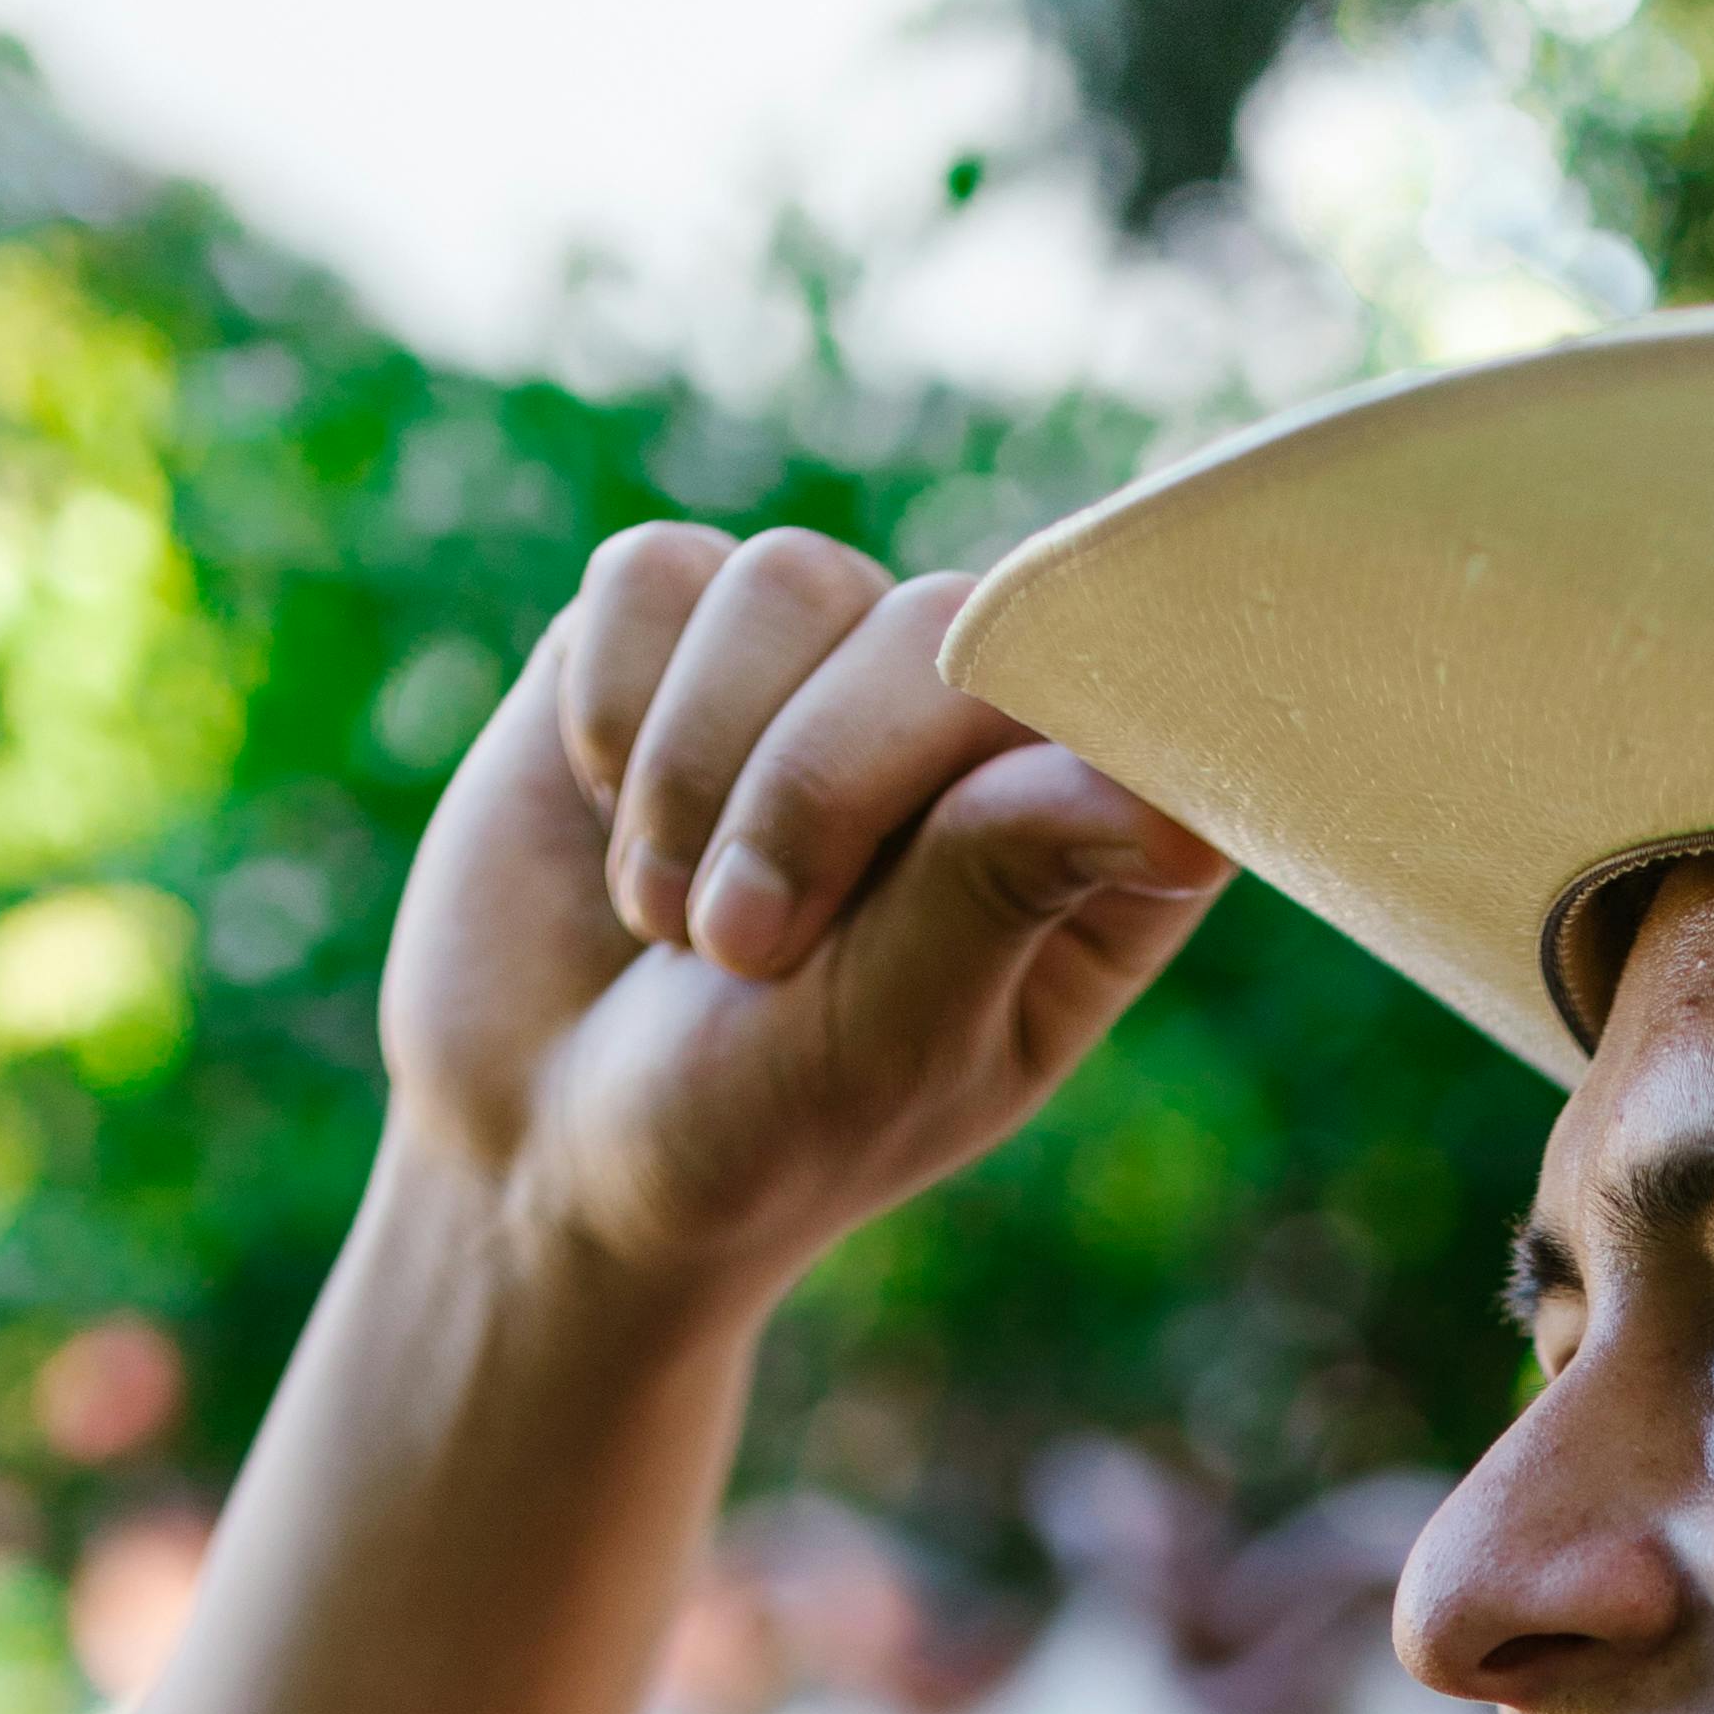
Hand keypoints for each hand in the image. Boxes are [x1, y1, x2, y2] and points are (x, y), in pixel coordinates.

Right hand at [379, 522, 1231, 1308]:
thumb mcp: (890, 1039)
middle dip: (816, 790)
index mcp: (1090, 846)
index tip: (981, 826)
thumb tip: (1171, 805)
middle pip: (941, 625)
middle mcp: (970, 724)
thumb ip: (1003, 889)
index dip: (1075, 724)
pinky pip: (657, 576)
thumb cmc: (758, 1124)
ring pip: (790, 582)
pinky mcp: (680, 627)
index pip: (1140, 705)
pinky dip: (612, 711)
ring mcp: (827, 661)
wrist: (542, 1137)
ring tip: (672, 918)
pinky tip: (608, 822)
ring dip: (698, 768)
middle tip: (740, 950)